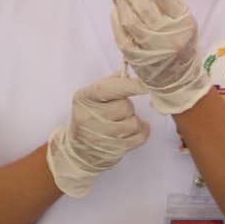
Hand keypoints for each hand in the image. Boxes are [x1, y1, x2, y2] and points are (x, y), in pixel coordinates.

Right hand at [47, 73, 149, 197]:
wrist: (79, 151)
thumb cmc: (89, 117)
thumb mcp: (91, 97)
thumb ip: (110, 83)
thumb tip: (129, 72)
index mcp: (84, 98)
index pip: (106, 89)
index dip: (128, 85)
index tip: (145, 83)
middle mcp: (88, 118)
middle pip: (125, 106)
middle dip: (127, 107)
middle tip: (118, 111)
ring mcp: (100, 137)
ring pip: (134, 122)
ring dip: (133, 120)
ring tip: (122, 121)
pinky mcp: (113, 150)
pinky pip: (140, 137)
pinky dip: (142, 131)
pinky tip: (133, 130)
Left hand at [110, 0, 211, 114]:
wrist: (179, 80)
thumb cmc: (181, 42)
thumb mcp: (184, 19)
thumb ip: (167, 0)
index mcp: (183, 21)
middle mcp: (168, 35)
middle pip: (144, 6)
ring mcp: (151, 48)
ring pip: (131, 20)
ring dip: (122, 1)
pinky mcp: (137, 58)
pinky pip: (122, 35)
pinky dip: (116, 19)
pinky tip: (115, 8)